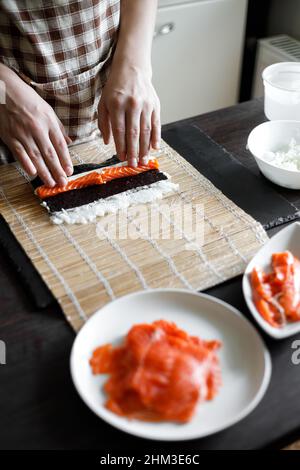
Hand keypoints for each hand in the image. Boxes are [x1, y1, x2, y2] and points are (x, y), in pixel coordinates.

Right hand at [0, 65, 72, 186]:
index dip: (65, 159)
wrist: (4, 89)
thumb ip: (58, 127)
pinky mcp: (10, 136)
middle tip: (63, 183)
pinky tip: (32, 173)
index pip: (60, 144)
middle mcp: (37, 128)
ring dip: (44, 172)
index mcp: (48, 121)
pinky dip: (26, 164)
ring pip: (36, 156)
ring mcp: (23, 133)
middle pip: (49, 153)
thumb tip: (69, 141)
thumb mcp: (47, 109)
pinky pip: (19, 153)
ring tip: (50, 183)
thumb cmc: (27, 99)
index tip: (69, 171)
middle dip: (57, 170)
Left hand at [98, 63, 160, 166]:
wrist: (132, 69)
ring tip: (143, 160)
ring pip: (146, 130)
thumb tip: (108, 142)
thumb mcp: (103, 102)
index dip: (121, 146)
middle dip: (133, 151)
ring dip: (145, 148)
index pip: (119, 130)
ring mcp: (145, 105)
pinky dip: (156, 137)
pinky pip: (156, 124)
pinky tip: (155, 148)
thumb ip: (103, 122)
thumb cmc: (115, 88)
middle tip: (133, 165)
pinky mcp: (155, 105)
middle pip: (133, 133)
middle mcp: (132, 104)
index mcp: (117, 104)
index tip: (121, 158)